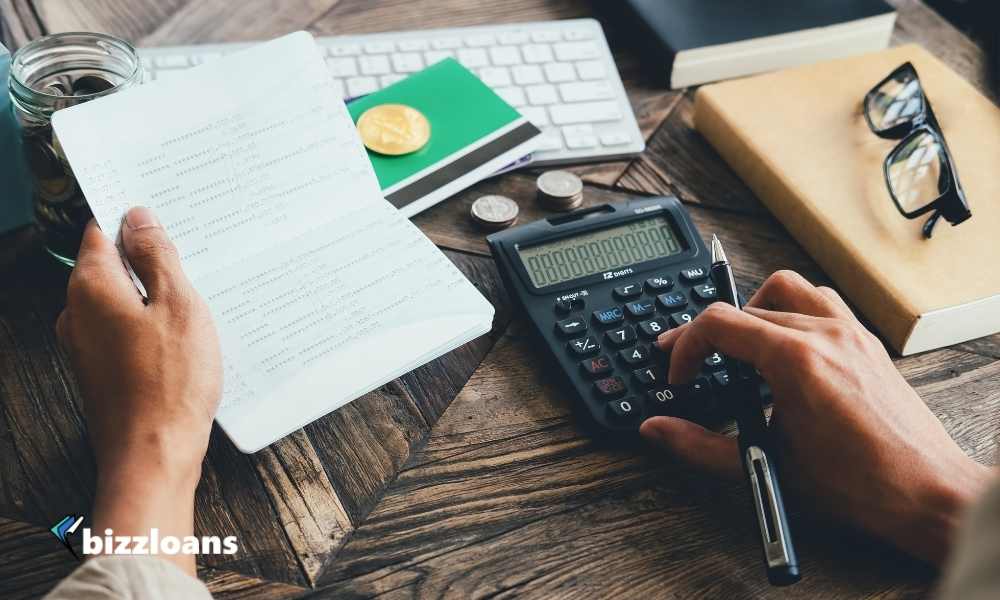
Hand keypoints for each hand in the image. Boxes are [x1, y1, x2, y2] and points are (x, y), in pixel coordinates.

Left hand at [57, 207, 221, 574]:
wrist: (153, 456)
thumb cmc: (170, 384)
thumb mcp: (178, 306)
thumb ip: (157, 257)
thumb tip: (138, 218)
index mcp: (91, 288)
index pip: (102, 232)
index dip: (135, 221)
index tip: (168, 217)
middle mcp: (77, 314)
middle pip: (111, 267)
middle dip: (149, 260)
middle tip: (195, 261)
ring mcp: (86, 346)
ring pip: (121, 301)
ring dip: (154, 297)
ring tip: (197, 303)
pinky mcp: (101, 371)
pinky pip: (125, 332)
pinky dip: (151, 327)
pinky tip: (183, 339)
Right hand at [640, 270, 993, 565]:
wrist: (926, 493)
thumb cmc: (859, 485)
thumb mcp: (766, 466)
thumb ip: (700, 446)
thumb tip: (658, 429)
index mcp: (796, 360)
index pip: (718, 324)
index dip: (685, 347)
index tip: (680, 376)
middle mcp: (824, 335)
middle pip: (745, 305)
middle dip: (710, 334)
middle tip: (694, 364)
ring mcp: (850, 334)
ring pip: (788, 289)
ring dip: (754, 310)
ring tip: (740, 347)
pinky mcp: (866, 343)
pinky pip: (823, 302)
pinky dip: (794, 312)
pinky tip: (786, 348)